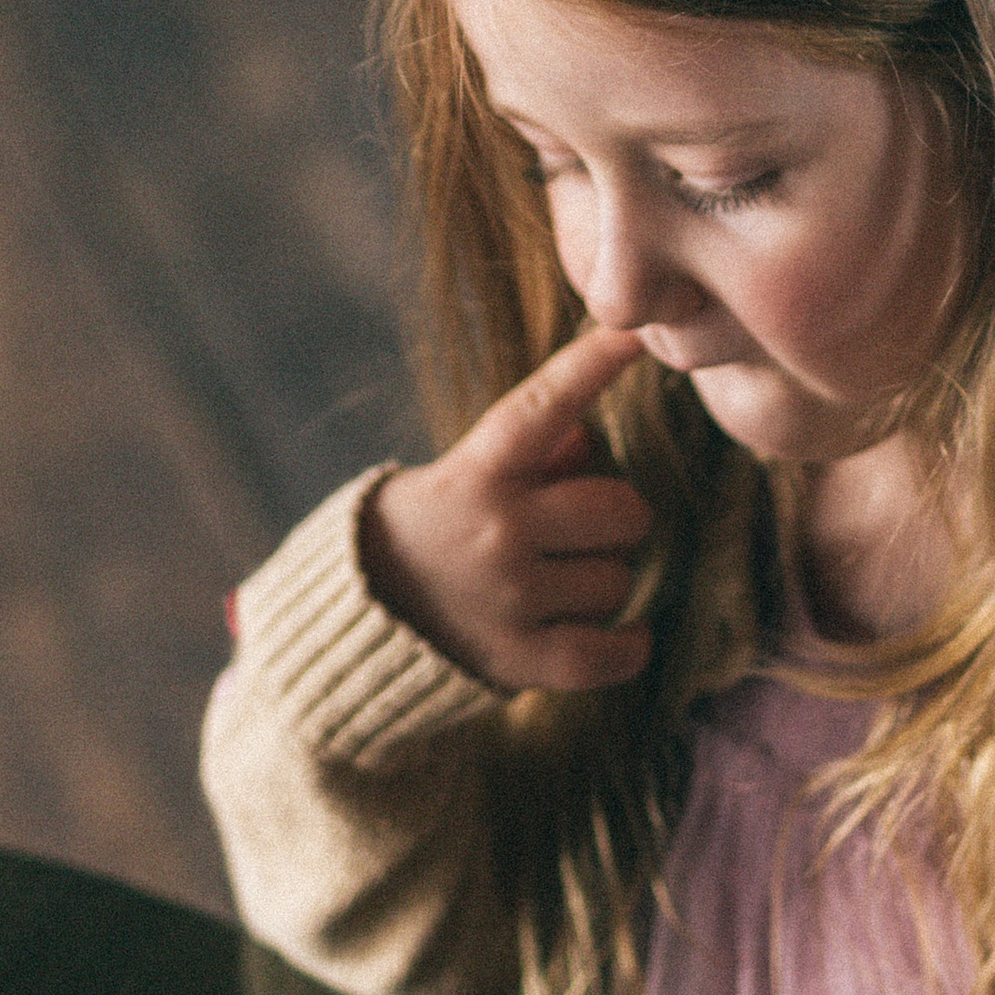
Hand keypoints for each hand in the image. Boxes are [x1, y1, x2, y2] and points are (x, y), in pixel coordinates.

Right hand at [361, 324, 654, 693]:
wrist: (359, 614)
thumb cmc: (433, 526)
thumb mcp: (467, 474)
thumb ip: (534, 454)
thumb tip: (591, 443)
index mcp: (477, 472)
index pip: (543, 405)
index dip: (592, 364)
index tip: (635, 332)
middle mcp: (496, 531)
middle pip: (620, 510)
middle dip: (618, 517)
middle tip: (587, 527)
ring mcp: (509, 600)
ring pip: (618, 580)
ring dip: (605, 579)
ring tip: (567, 580)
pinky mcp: (519, 661)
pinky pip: (613, 655)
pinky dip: (629, 645)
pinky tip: (624, 633)